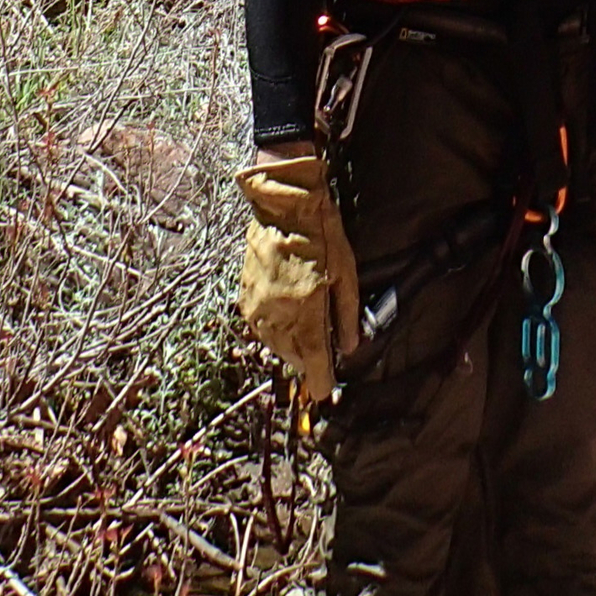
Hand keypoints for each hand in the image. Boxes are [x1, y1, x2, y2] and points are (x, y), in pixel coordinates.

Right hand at [235, 142, 360, 399]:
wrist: (283, 204)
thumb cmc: (321, 234)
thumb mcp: (346, 271)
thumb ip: (347, 314)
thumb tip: (349, 347)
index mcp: (305, 308)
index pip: (312, 360)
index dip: (321, 379)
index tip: (327, 390)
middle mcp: (278, 313)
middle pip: (293, 355)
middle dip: (308, 360)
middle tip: (321, 359)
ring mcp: (258, 306)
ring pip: (275, 344)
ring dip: (291, 347)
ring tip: (305, 340)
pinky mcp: (246, 296)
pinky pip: (261, 328)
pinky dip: (275, 331)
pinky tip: (287, 323)